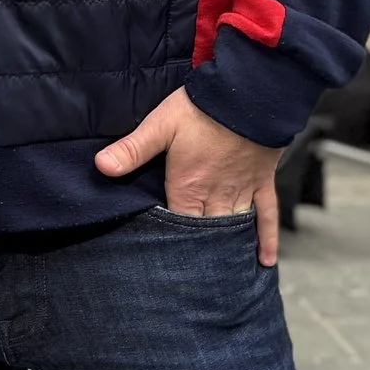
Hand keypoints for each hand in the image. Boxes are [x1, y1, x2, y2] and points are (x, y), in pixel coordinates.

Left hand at [95, 88, 283, 265]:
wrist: (248, 93)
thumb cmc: (202, 108)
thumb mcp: (160, 125)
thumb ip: (132, 149)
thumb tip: (101, 167)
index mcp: (188, 187)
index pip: (176, 225)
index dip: (169, 242)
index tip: (162, 258)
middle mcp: (216, 196)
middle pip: (205, 233)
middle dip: (198, 251)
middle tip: (192, 276)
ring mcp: (241, 190)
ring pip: (234, 228)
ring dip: (228, 249)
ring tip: (221, 274)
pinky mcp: (262, 181)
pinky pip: (267, 216)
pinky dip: (268, 239)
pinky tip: (265, 260)